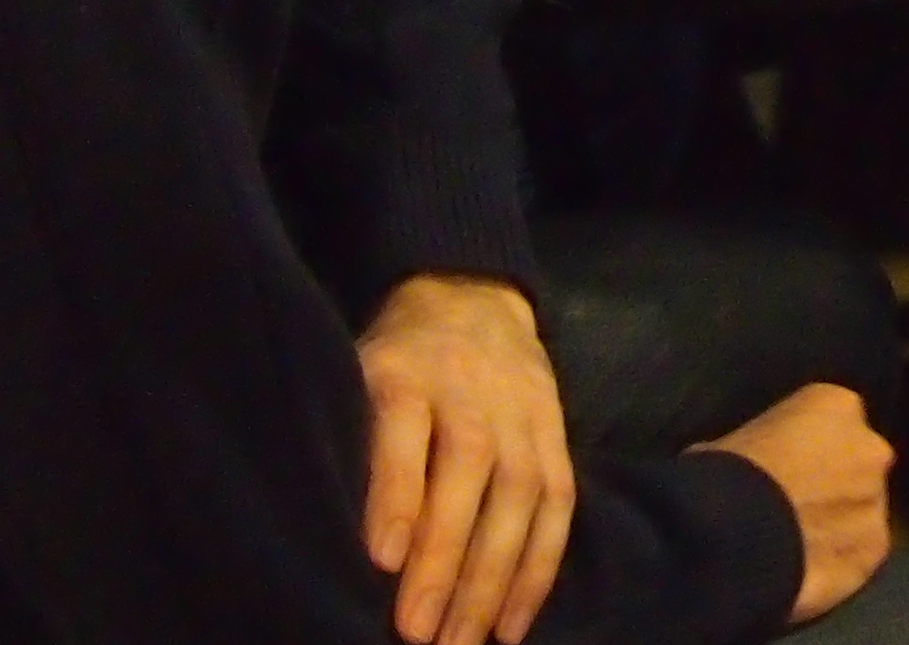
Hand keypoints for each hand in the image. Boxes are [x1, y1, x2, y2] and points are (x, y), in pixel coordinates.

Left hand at [357, 275, 576, 644]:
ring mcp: (523, 412)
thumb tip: (349, 536)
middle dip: (446, 557)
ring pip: (520, 493)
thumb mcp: (357, 377)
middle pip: (467, 469)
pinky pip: (558, 503)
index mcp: (407, 373)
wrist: (472, 298)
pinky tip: (514, 622)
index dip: (398, 491)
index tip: (381, 557)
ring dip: (496, 576)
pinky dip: (540, 566)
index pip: (405, 430)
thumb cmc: (397, 362)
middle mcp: (473, 391)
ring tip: (467, 642)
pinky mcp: (556, 434)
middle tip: (417, 633)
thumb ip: (354, 441)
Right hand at [692, 383, 894, 625]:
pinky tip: (807, 569)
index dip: (810, 447)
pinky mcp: (874, 547)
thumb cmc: (724, 475)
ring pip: (861, 510)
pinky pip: (858, 552)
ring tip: (800, 543)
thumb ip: (763, 446)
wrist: (731, 533)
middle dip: (835, 481)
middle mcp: (869, 447)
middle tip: (798, 504)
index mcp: (835, 405)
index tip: (788, 466)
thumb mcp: (734, 441)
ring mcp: (876, 499)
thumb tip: (753, 469)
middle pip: (858, 463)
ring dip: (839, 522)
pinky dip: (837, 560)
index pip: (833, 420)